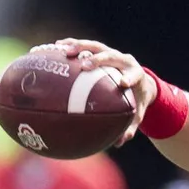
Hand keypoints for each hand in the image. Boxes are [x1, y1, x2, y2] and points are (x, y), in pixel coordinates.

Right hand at [32, 39, 157, 146]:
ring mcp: (109, 52)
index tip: (123, 83)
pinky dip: (66, 46)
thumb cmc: (136, 99)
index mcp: (136, 74)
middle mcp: (122, 60)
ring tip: (62, 50)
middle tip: (85, 65)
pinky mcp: (98, 50)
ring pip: (94, 46)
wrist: (138, 79)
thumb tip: (119, 143)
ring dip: (79, 46)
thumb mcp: (136, 114)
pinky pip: (81, 46)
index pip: (134, 74)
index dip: (129, 77)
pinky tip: (49, 49)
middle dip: (99, 59)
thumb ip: (130, 127)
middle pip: (111, 55)